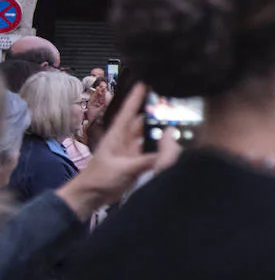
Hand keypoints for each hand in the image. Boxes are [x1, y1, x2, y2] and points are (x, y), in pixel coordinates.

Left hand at [56, 84, 177, 219]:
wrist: (90, 197)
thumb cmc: (98, 179)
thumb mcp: (122, 169)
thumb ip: (145, 161)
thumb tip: (167, 153)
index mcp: (117, 136)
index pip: (128, 112)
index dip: (136, 97)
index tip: (147, 81)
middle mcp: (126, 140)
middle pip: (143, 122)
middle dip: (156, 113)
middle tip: (175, 104)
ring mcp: (133, 152)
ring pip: (150, 137)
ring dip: (161, 132)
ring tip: (179, 122)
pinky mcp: (138, 163)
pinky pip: (153, 152)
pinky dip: (162, 148)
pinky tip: (174, 145)